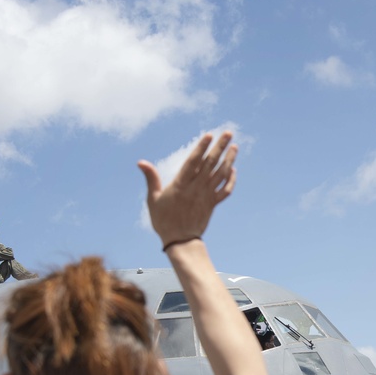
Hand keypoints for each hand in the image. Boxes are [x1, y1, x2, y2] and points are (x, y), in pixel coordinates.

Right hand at [139, 132, 237, 249]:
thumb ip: (151, 178)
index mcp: (181, 185)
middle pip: (210, 164)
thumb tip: (141, 162)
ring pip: (221, 174)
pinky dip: (230, 180)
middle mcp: (196, 188)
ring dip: (229, 160)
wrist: (180, 241)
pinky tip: (233, 170)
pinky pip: (225, 190)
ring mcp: (206, 196)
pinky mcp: (213, 204)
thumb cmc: (163, 220)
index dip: (202, 147)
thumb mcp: (153, 199)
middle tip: (228, 133)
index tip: (209, 135)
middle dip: (220, 147)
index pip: (193, 162)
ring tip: (234, 146)